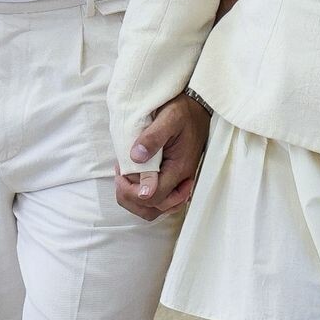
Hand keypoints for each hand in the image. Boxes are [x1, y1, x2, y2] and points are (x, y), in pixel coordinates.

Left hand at [113, 94, 210, 220]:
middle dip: (130, 198)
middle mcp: (182, 181)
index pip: (154, 196)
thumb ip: (152, 138)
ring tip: (125, 179)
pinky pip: (162, 202)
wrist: (198, 109)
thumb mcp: (168, 118)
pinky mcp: (177, 181)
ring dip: (136, 201)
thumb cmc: (183, 112)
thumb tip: (135, 157)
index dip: (131, 191)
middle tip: (120, 176)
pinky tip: (136, 181)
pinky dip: (145, 198)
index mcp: (179, 168)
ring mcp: (180, 183)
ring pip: (156, 210)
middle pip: (153, 209)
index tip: (120, 172)